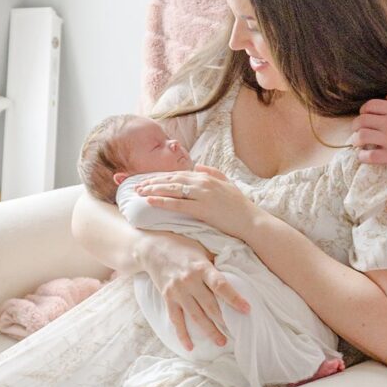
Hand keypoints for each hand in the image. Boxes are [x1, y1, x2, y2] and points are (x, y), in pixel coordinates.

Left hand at [133, 163, 259, 244]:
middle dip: (152, 181)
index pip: (178, 174)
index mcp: (206, 177)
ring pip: (172, 189)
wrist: (251, 221)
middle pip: (171, 179)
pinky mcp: (202, 209)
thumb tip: (198, 166)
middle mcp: (202, 182)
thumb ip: (212, 172)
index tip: (147, 179)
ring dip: (153, 189)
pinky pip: (177, 204)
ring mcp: (202, 195)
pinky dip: (162, 201)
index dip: (160, 176)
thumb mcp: (227, 183)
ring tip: (139, 192)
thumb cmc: (239, 205)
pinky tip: (150, 201)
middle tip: (136, 186)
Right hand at [136, 233, 249, 352]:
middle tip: (238, 332)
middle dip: (224, 320)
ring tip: (221, 342)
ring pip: (196, 316)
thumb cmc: (182, 247)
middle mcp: (189, 281)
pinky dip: (182, 334)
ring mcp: (177, 292)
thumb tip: (235, 276)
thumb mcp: (201, 249)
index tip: (246, 309)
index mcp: (201, 267)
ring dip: (209, 331)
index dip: (234, 298)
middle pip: (210, 305)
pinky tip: (190, 347)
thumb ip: (215, 264)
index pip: (220, 285)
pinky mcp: (168, 299)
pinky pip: (176, 320)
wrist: (152, 247)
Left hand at [356, 90, 386, 174]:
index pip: (370, 106)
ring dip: (356, 140)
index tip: (365, 115)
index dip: (364, 110)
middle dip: (356, 125)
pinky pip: (370, 156)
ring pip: (361, 137)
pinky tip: (364, 157)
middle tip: (357, 130)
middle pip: (361, 121)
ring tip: (358, 144)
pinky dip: (363, 157)